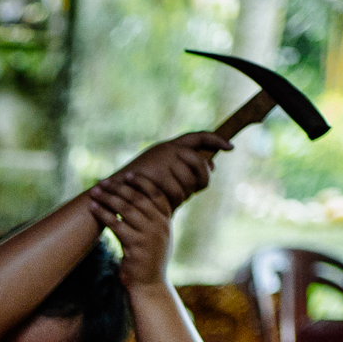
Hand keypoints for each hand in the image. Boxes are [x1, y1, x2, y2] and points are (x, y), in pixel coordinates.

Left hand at [87, 173, 174, 288]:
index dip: (142, 182)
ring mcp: (148, 235)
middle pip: (138, 198)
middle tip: (104, 182)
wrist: (150, 286)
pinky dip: (103, 214)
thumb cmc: (148, 260)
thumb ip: (152, 219)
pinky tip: (93, 208)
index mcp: (166, 220)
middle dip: (119, 188)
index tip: (127, 175)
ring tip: (94, 191)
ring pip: (126, 209)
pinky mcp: (135, 246)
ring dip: (108, 198)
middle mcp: (159, 225)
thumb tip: (137, 201)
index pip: (156, 194)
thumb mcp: (156, 237)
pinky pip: (116, 224)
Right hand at [107, 133, 229, 207]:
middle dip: (203, 177)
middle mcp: (168, 148)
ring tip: (176, 199)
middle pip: (200, 161)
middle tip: (199, 188)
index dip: (217, 140)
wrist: (111, 192)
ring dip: (186, 193)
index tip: (231, 148)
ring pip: (191, 178)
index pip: (199, 137)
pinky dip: (177, 200)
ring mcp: (163, 160)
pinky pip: (179, 190)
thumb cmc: (137, 186)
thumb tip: (212, 165)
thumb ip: (186, 167)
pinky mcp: (159, 173)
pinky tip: (170, 204)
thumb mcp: (164, 173)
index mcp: (170, 146)